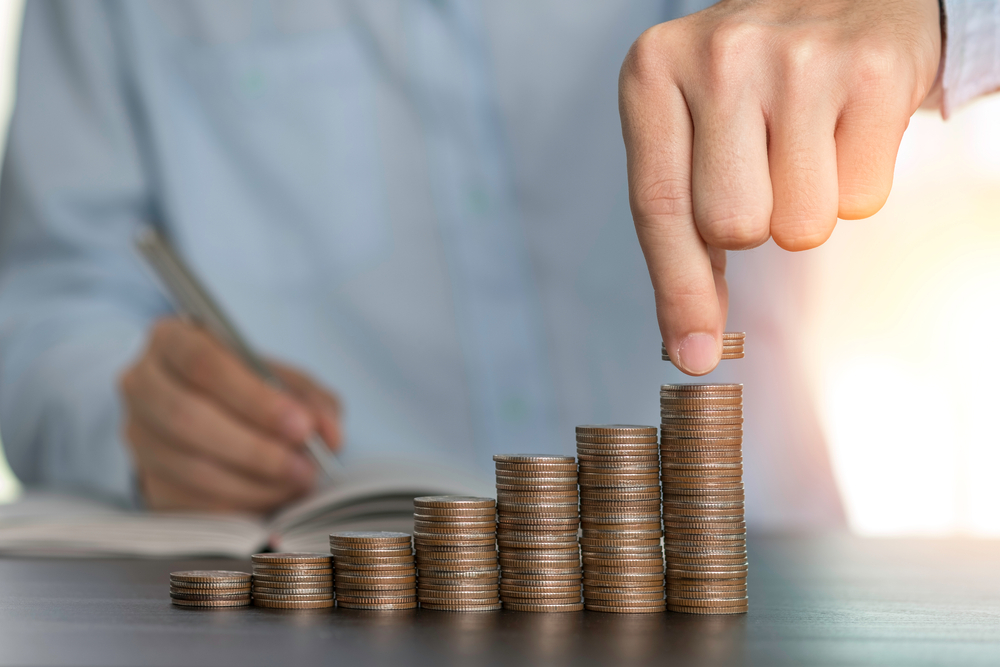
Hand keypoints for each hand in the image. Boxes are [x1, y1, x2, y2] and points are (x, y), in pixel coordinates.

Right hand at [119, 317, 342, 511]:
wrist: (210, 416)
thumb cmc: (248, 387)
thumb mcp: (282, 379)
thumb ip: (310, 399)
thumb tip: (329, 435)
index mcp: (171, 340)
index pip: (203, 363)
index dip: (255, 399)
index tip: (301, 426)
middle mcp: (141, 384)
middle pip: (187, 417)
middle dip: (254, 448)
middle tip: (306, 465)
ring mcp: (137, 436)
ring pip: (188, 466)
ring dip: (253, 482)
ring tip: (298, 481)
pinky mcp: (147, 480)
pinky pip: (190, 502)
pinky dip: (240, 504)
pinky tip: (274, 497)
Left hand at [619, 0, 940, 374]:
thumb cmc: (755, 80)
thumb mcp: (691, 129)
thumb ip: (680, 230)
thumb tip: (691, 346)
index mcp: (653, 71)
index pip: (659, 206)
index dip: (678, 291)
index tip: (692, 353)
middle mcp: (718, 56)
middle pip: (733, 227)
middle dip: (755, 221)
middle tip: (767, 166)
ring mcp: (797, 57)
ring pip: (800, 225)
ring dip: (808, 205)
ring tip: (807, 141)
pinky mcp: (870, 70)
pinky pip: (862, 200)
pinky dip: (858, 182)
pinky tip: (846, 127)